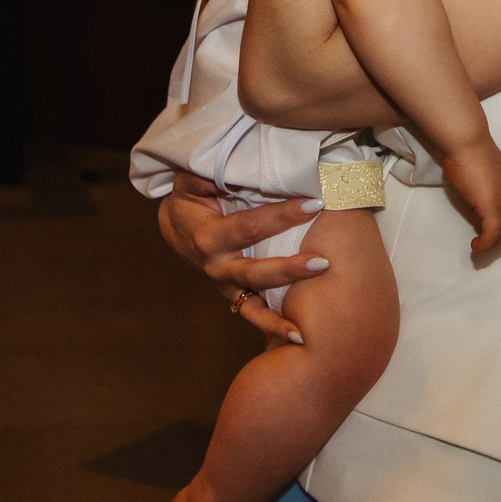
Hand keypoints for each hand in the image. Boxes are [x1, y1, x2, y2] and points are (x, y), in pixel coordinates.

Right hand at [157, 172, 325, 343]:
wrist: (176, 227)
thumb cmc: (190, 197)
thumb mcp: (191, 179)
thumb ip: (210, 174)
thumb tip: (237, 164)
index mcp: (208, 237)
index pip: (250, 227)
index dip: (281, 216)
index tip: (314, 204)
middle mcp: (217, 266)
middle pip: (257, 269)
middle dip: (291, 267)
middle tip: (324, 261)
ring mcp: (226, 285)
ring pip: (258, 297)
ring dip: (288, 299)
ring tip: (317, 303)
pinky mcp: (234, 295)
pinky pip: (254, 315)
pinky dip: (275, 327)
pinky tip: (300, 336)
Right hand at [439, 138, 500, 253]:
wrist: (467, 141)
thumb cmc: (469, 149)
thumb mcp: (484, 171)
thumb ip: (485, 186)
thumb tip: (476, 200)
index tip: (489, 231)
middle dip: (500, 239)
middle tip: (484, 243)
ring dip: (492, 244)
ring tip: (479, 247)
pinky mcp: (491, 206)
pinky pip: (492, 234)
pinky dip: (485, 244)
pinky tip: (475, 246)